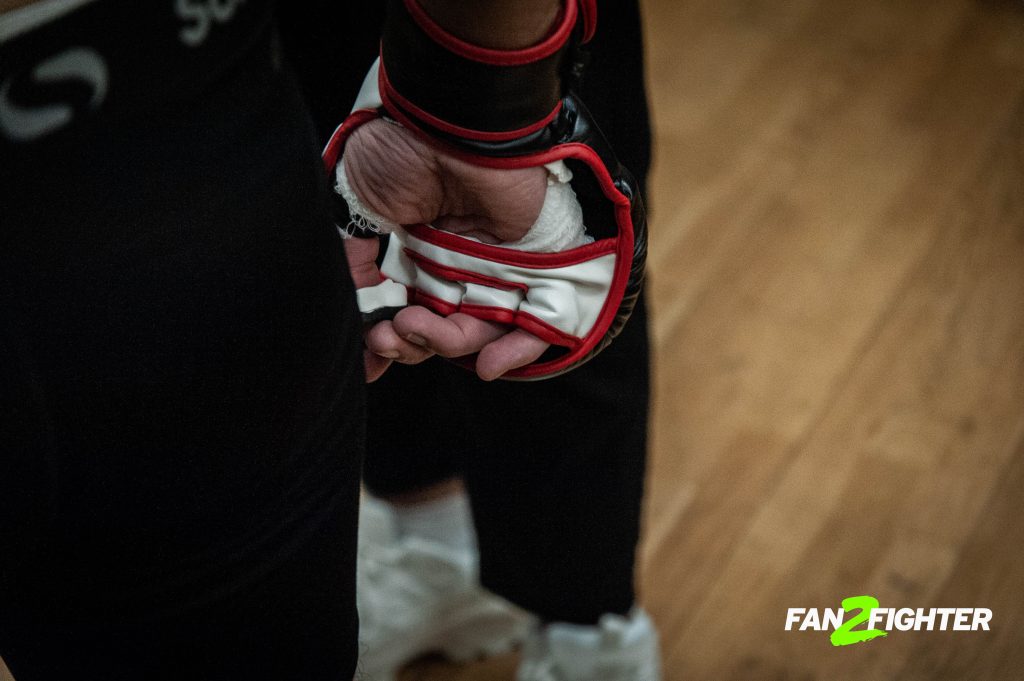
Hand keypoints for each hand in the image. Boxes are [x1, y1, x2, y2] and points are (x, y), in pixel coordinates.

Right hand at [342, 119, 551, 381]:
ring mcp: (494, 269)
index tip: (368, 363)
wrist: (450, 122)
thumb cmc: (399, 151)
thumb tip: (345, 302)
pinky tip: (488, 368)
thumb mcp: (355, 205)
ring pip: (475, 334)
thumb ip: (352, 258)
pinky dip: (516, 352)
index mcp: (414, 253)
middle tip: (385, 337)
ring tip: (412, 326)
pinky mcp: (535, 269)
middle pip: (436, 333)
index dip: (388, 344)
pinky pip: (534, 324)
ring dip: (442, 346)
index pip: (404, 313)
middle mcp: (454, 265)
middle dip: (407, 346)